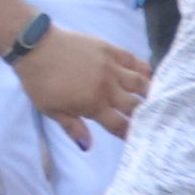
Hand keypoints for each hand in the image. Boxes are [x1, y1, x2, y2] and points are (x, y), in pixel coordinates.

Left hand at [14, 25, 151, 146]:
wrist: (35, 47)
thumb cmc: (39, 82)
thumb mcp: (50, 110)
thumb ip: (72, 127)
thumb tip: (88, 146)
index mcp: (92, 105)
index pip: (118, 125)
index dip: (129, 133)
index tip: (138, 138)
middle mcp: (107, 88)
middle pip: (134, 106)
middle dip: (144, 115)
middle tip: (154, 120)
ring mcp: (111, 68)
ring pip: (140, 83)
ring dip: (150, 92)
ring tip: (158, 99)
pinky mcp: (110, 50)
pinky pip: (134, 60)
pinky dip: (144, 68)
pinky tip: (150, 74)